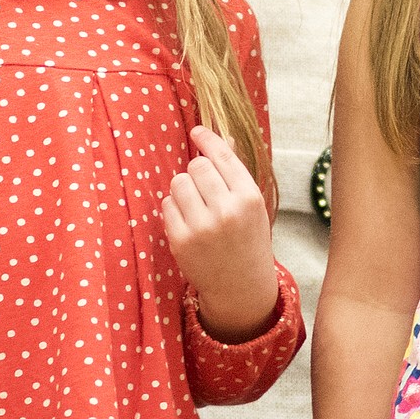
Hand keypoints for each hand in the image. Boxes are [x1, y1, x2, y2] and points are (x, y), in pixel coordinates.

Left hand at [163, 125, 278, 342]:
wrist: (242, 287)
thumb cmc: (248, 238)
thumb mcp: (252, 205)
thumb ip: (235, 171)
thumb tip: (221, 135)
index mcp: (249, 198)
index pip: (222, 156)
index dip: (207, 139)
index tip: (197, 131)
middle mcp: (226, 211)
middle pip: (196, 166)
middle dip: (197, 172)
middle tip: (205, 189)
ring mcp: (202, 227)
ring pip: (178, 182)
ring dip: (184, 189)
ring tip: (198, 206)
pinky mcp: (180, 240)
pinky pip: (166, 204)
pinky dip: (174, 208)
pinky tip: (189, 222)